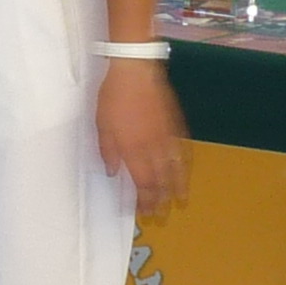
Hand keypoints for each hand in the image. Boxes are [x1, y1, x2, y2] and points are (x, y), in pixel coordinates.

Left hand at [97, 60, 188, 215]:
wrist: (135, 70)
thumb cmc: (113, 97)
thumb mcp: (101, 125)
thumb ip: (107, 151)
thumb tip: (112, 172)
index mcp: (133, 150)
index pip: (142, 183)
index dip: (145, 200)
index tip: (145, 212)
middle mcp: (153, 147)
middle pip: (161, 180)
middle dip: (162, 200)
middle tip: (162, 214)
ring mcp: (167, 136)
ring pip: (176, 168)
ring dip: (178, 186)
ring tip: (181, 199)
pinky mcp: (175, 124)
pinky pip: (182, 150)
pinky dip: (184, 164)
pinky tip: (184, 170)